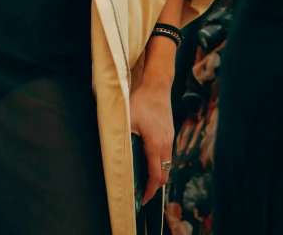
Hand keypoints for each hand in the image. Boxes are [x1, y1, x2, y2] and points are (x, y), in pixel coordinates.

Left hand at [130, 79, 173, 204]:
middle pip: (164, 174)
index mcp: (155, 145)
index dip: (149, 190)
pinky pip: (167, 154)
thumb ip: (124, 137)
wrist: (157, 86)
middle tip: (142, 193)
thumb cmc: (141, 101)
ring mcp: (170, 138)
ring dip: (157, 174)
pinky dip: (160, 162)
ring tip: (144, 179)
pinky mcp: (170, 133)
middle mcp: (166, 144)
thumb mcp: (128, 119)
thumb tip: (115, 153)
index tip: (142, 199)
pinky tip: (149, 160)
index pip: (155, 176)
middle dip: (154, 186)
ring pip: (167, 164)